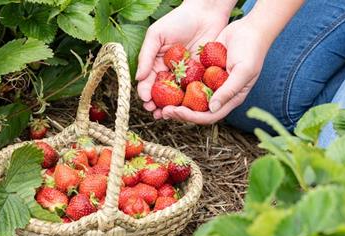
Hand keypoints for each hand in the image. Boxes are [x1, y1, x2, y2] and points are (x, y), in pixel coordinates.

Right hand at [135, 1, 231, 117]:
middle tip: (156, 112)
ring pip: (176, 96)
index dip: (145, 92)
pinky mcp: (200, 76)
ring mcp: (185, 75)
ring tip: (169, 114)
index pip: (147, 82)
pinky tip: (187, 108)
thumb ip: (146, 56)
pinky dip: (189, 100)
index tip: (146, 100)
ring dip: (172, 107)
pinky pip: (193, 91)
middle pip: (161, 93)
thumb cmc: (179, 19)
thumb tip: (137, 78)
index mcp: (156, 63)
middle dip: (157, 104)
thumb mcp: (156, 35)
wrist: (207, 12)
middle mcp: (169, 72)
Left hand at [159, 18, 267, 124]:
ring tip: (159, 101)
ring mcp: (210, 83)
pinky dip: (177, 84)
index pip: (208, 116)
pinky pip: (188, 81)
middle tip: (162, 110)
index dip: (190, 117)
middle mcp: (219, 94)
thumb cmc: (252, 50)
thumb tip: (212, 108)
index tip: (174, 112)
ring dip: (175, 101)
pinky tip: (164, 82)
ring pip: (190, 97)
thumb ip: (229, 90)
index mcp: (230, 99)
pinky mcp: (203, 71)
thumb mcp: (243, 71)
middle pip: (196, 110)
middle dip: (179, 112)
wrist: (250, 28)